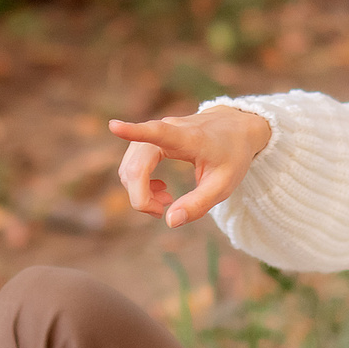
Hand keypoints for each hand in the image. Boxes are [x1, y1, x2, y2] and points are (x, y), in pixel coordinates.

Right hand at [109, 106, 272, 227]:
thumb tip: (169, 221)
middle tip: (162, 212)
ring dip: (140, 192)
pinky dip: (139, 183)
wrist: (235, 128)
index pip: (157, 133)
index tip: (113, 126)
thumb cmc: (231, 156)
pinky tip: (161, 190)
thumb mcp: (224, 186)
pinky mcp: (151, 138)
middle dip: (141, 197)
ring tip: (167, 201)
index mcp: (188, 138)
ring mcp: (156, 132)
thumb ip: (198, 205)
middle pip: (136, 167)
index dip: (133, 131)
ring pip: (130, 167)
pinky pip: (133, 164)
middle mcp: (168, 130)